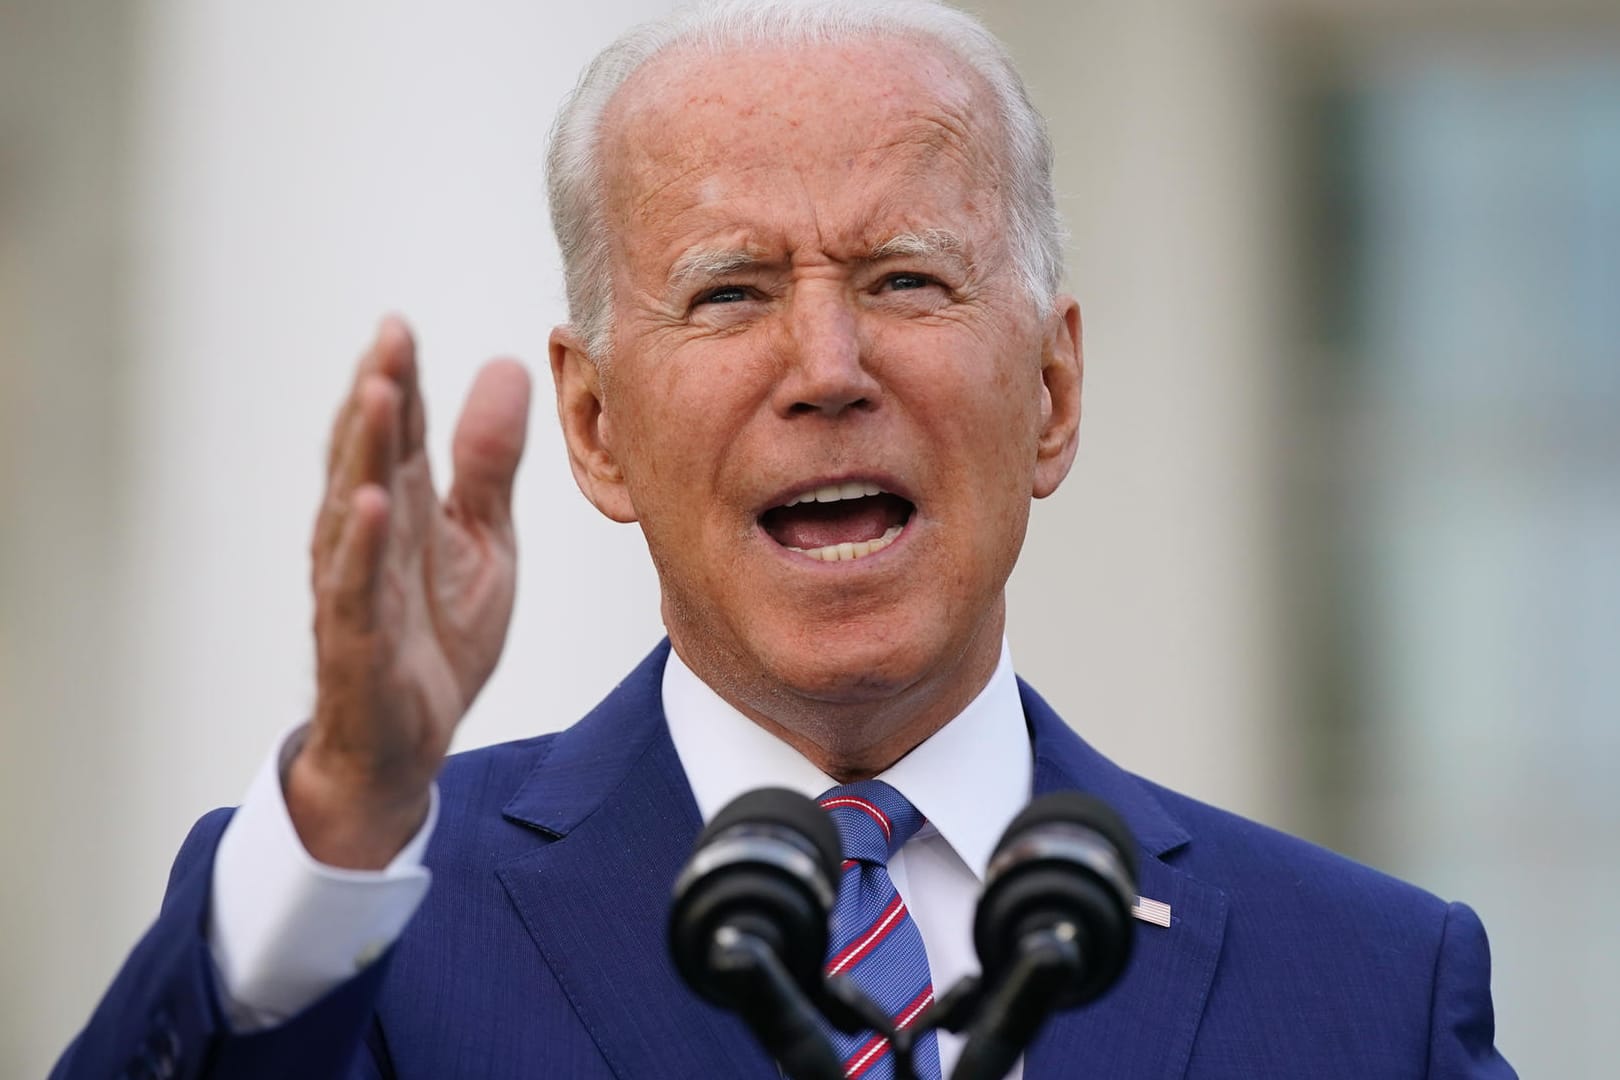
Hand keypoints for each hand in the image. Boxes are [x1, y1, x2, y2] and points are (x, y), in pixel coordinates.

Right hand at [287, 316, 530, 867]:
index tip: (401, 325)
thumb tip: (507, 364)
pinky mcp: (360, 643)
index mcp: (400, 509)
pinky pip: (357, 590)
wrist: (409, 741)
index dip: (398, 381)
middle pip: (369, 457)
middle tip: (390, 335)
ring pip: (353, 510)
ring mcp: (357, 589)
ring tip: (376, 394)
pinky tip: (370, 505)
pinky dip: (362, 549)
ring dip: (361, 453)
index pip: (395, 435)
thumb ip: (487, 460)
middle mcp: (367, 540)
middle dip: (377, 396)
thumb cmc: (436, 634)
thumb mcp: (481, 538)